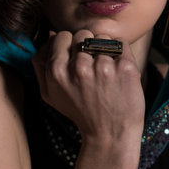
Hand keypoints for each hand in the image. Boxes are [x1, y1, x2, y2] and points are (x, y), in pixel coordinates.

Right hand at [32, 30, 145, 147]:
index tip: (76, 58)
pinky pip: (122, 43)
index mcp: (57, 71)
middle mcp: (79, 67)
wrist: (110, 134)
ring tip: (105, 70)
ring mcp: (104, 67)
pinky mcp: (126, 68)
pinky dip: (121, 52)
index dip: (70, 45)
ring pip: (103, 38)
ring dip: (105, 49)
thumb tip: (51, 34)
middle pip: (83, 34)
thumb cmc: (80, 112)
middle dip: (87, 45)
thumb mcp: (50, 94)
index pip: (63, 36)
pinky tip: (118, 69)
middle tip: (92, 65)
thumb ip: (42, 64)